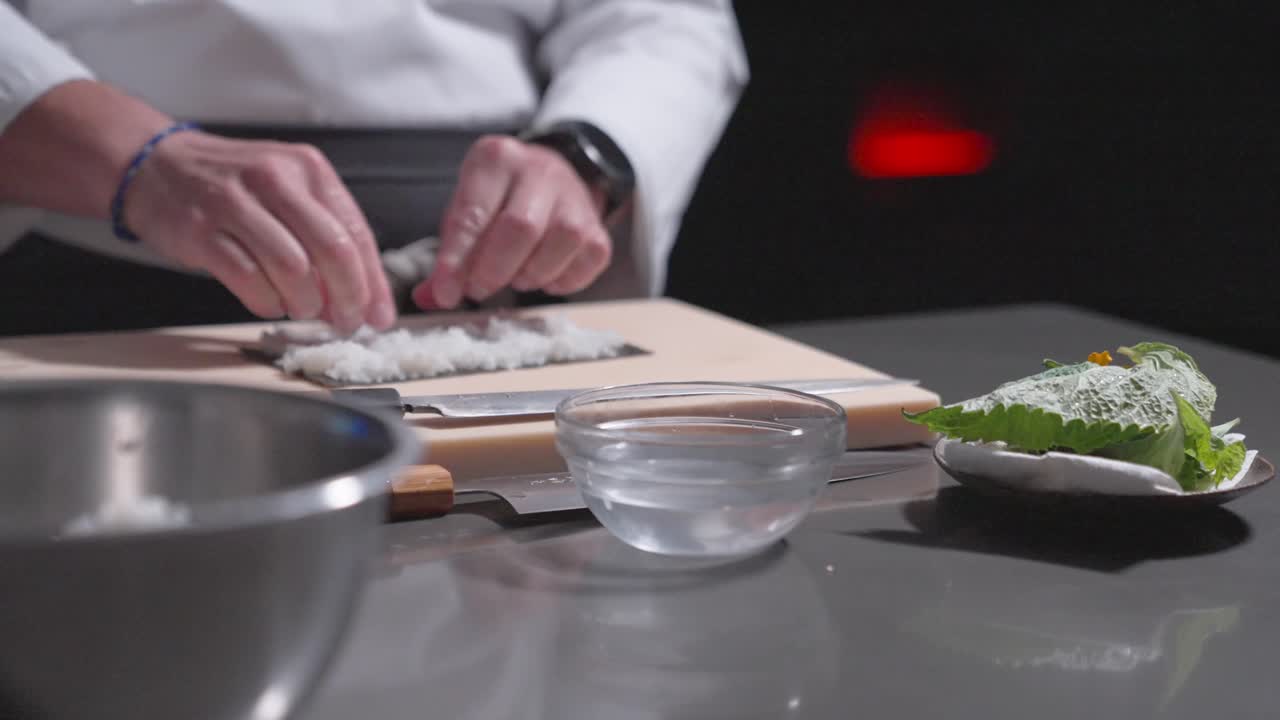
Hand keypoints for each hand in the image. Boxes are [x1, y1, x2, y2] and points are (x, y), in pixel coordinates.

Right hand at [124, 130, 395, 333]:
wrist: (155, 164)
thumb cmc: (233, 186)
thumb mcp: (288, 191)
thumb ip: (326, 236)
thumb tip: (363, 298)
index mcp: (308, 169)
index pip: (355, 232)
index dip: (373, 282)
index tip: (378, 314)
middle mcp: (275, 178)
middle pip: (332, 249)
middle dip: (347, 296)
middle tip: (346, 321)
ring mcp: (235, 202)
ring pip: (292, 268)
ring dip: (304, 302)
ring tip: (301, 309)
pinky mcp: (201, 229)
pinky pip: (248, 278)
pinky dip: (266, 302)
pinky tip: (269, 303)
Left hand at [412, 135, 611, 308]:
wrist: (553, 175)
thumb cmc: (499, 198)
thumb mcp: (466, 209)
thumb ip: (450, 253)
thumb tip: (431, 297)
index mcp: (496, 159)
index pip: (473, 214)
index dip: (457, 260)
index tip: (447, 293)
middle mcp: (539, 170)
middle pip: (521, 227)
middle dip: (495, 270)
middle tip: (479, 289)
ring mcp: (575, 196)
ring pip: (561, 241)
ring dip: (531, 274)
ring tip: (515, 278)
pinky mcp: (598, 226)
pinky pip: (588, 260)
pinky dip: (563, 281)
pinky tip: (544, 277)